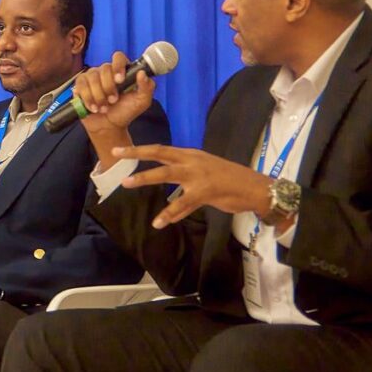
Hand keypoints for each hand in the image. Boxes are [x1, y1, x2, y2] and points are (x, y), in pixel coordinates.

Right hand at [72, 52, 155, 167]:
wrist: (109, 126)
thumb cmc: (125, 112)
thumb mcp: (141, 102)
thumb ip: (147, 87)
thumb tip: (142, 73)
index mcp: (122, 71)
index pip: (118, 57)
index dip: (118, 66)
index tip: (120, 80)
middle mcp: (106, 71)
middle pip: (104, 68)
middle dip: (108, 87)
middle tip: (113, 101)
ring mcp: (92, 77)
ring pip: (92, 78)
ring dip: (98, 96)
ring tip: (103, 107)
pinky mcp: (81, 85)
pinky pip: (81, 85)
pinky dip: (88, 98)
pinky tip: (93, 108)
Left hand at [114, 145, 272, 228]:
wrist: (255, 188)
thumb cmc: (230, 181)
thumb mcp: (204, 175)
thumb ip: (185, 185)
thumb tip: (170, 200)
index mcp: (191, 155)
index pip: (161, 149)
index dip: (140, 149)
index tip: (120, 149)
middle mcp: (192, 161)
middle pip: (160, 154)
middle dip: (137, 153)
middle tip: (116, 153)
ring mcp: (198, 175)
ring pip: (166, 174)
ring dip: (145, 178)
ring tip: (127, 183)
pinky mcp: (206, 191)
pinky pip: (183, 203)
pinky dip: (170, 213)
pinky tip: (159, 222)